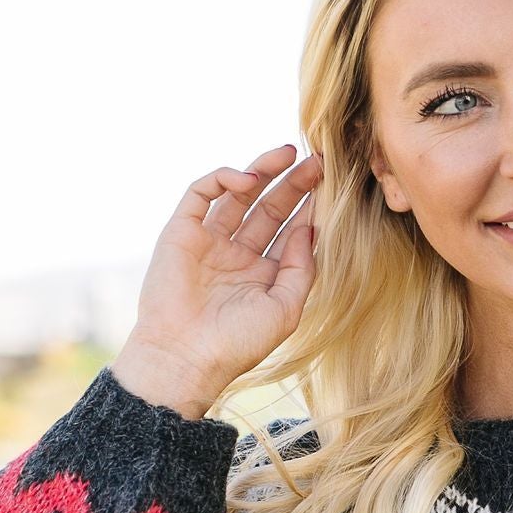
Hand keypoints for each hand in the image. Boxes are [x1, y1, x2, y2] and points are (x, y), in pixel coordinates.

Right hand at [111, 144, 322, 415]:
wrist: (184, 359)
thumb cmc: (236, 344)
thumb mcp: (284, 309)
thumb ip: (302, 267)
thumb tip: (311, 227)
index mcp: (262, 274)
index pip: (290, 231)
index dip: (310, 207)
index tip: (332, 186)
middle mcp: (236, 254)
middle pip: (269, 208)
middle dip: (292, 183)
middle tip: (317, 160)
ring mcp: (208, 241)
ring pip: (238, 195)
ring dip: (262, 171)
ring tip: (287, 154)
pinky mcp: (180, 232)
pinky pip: (201, 194)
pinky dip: (223, 180)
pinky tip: (247, 180)